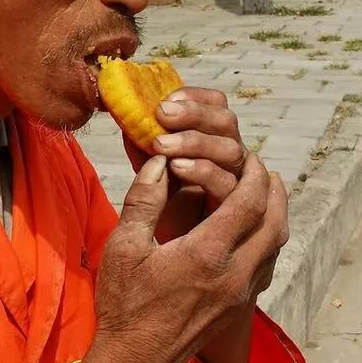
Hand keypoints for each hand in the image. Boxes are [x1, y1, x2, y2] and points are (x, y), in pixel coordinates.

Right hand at [58, 152, 287, 362]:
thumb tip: (159, 162)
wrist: (136, 362)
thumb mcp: (124, 247)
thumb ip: (144, 201)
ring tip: (264, 192)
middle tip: (260, 167)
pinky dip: (268, 240)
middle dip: (272, 189)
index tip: (245, 154)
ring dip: (275, 214)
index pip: (248, 201)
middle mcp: (234, 274)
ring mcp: (241, 294)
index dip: (251, 173)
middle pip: (274, 222)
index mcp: (207, 254)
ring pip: (276, 246)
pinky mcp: (239, 308)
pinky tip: (253, 231)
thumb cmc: (125, 305)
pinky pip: (267, 265)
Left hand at [122, 87, 246, 243]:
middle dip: (195, 113)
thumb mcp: (145, 176)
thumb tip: (127, 114)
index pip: (216, 105)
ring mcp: (234, 185)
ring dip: (197, 141)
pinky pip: (229, 185)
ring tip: (162, 144)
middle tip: (162, 113)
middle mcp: (226, 160)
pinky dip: (205, 171)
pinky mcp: (233, 212)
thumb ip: (143, 148)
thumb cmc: (155, 219)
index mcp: (209, 143)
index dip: (196, 97)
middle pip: (227, 122)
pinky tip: (177, 168)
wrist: (159, 265)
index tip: (165, 98)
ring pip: (231, 150)